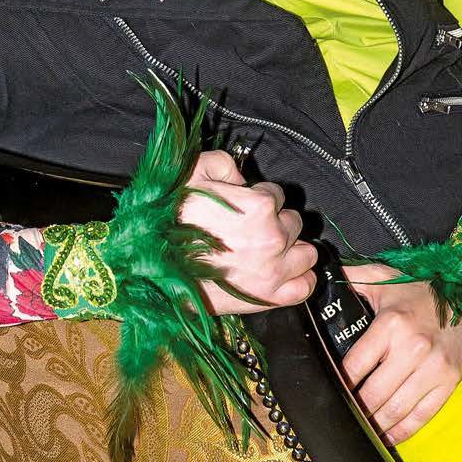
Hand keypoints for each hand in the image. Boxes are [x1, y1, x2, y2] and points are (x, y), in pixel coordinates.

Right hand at [178, 151, 317, 315]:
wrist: (155, 267)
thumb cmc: (171, 221)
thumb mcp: (193, 171)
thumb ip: (224, 163)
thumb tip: (240, 178)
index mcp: (259, 205)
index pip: (276, 194)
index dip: (260, 197)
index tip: (247, 205)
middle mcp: (273, 236)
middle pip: (294, 222)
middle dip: (277, 222)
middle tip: (255, 228)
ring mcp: (274, 270)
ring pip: (306, 253)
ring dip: (293, 249)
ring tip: (274, 250)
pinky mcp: (269, 297)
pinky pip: (305, 287)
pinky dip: (302, 278)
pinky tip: (288, 272)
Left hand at [342, 263, 461, 444]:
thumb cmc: (421, 293)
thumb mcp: (385, 279)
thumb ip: (354, 278)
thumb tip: (323, 279)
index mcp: (391, 324)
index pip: (356, 364)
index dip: (341, 381)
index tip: (331, 390)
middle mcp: (411, 348)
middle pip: (374, 392)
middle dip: (356, 407)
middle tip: (344, 414)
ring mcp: (432, 369)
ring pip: (396, 409)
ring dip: (376, 423)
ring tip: (362, 429)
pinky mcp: (447, 382)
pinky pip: (422, 414)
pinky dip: (403, 430)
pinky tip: (388, 436)